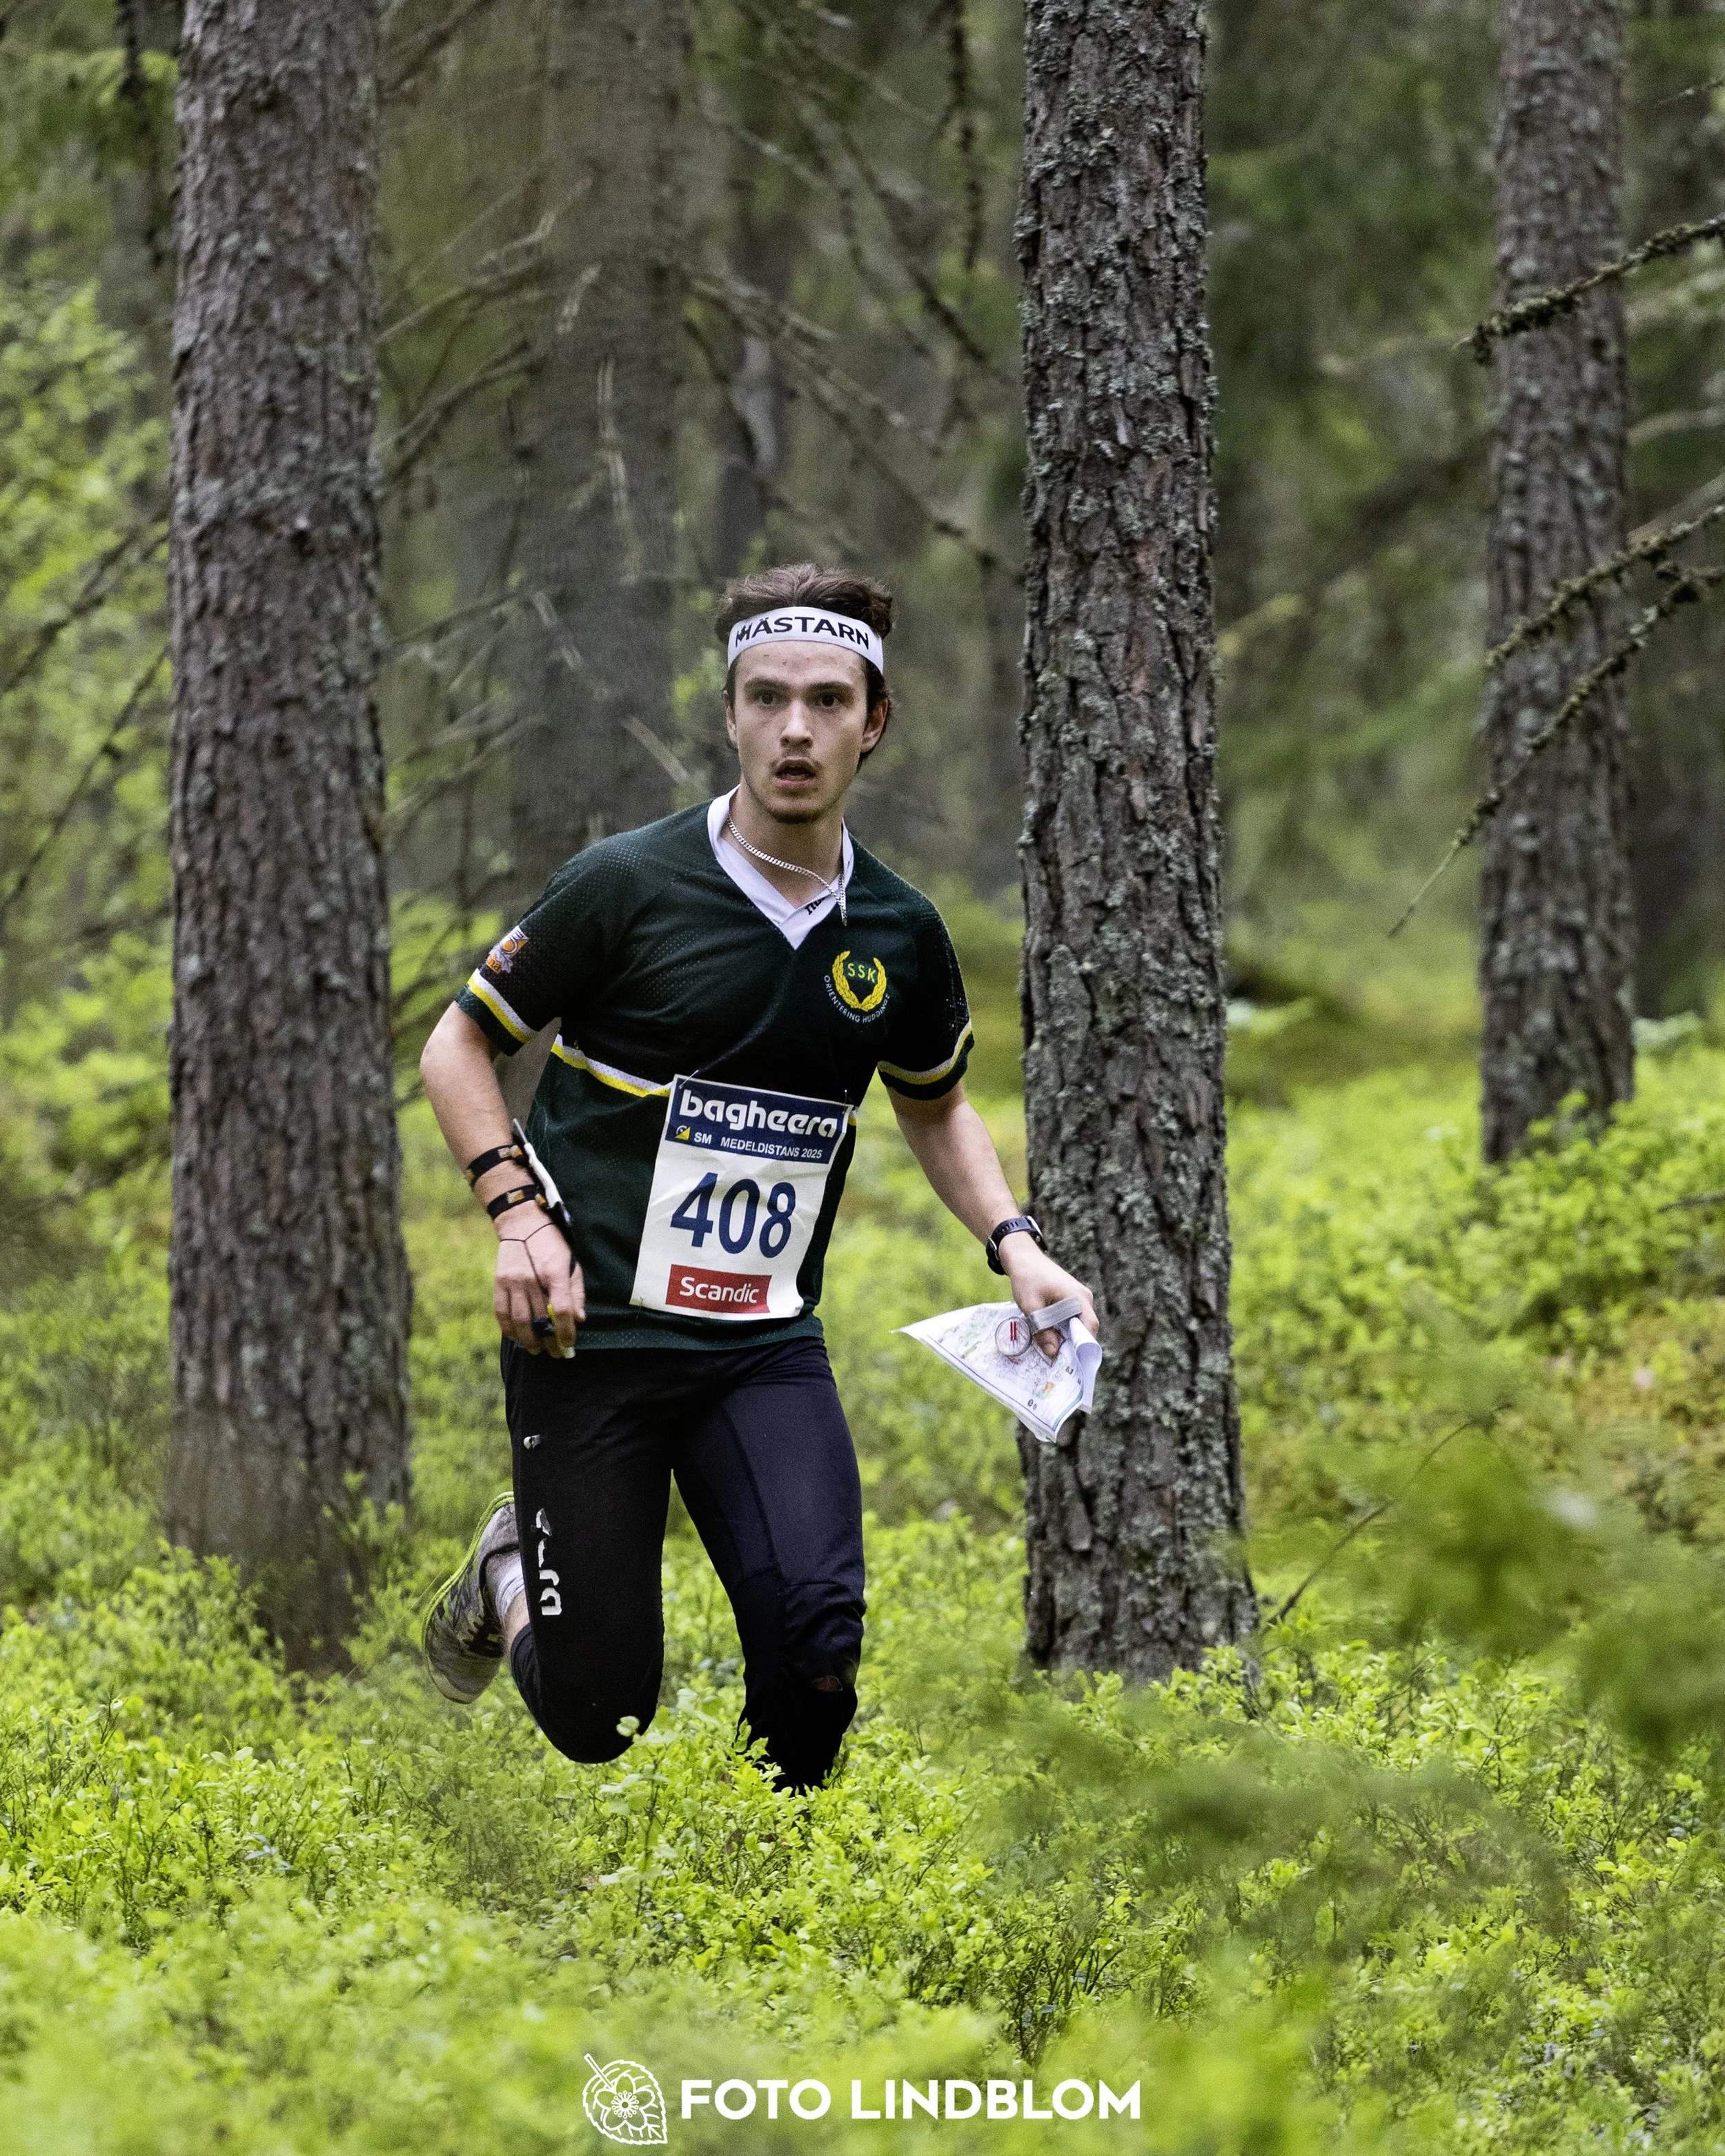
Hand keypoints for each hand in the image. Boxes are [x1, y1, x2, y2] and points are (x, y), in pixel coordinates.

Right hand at [495, 1217, 584, 1355]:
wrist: (523, 1224)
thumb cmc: (552, 1245)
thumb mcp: (571, 1263)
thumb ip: (576, 1292)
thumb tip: (579, 1319)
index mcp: (555, 1272)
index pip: (561, 1310)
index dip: (566, 1331)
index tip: (569, 1343)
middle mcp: (532, 1278)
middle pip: (540, 1319)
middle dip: (549, 1341)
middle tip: (556, 1353)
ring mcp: (513, 1281)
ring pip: (520, 1320)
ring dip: (529, 1340)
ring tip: (537, 1350)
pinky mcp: (499, 1282)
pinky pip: (501, 1312)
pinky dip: (509, 1329)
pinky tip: (517, 1338)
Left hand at [999, 1235, 1098, 1358]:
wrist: (1023, 1257)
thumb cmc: (1027, 1279)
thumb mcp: (1031, 1307)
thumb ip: (1043, 1331)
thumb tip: (1053, 1354)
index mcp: (1078, 1298)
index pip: (1089, 1327)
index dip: (1083, 1346)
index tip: (1073, 1362)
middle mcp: (1084, 1298)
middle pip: (1085, 1328)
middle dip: (1074, 1345)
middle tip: (1060, 1362)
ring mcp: (1079, 1298)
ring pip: (1078, 1324)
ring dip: (1067, 1337)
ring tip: (1054, 1351)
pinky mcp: (1072, 1299)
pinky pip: (1073, 1318)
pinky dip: (1064, 1328)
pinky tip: (1051, 1337)